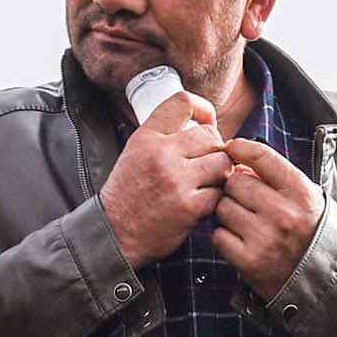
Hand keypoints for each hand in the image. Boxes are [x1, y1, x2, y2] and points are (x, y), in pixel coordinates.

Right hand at [101, 91, 230, 266]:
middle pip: (211, 136)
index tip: (207, 123)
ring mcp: (177, 180)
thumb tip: (203, 127)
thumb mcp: (136, 152)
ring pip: (222, 163)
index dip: (204, 110)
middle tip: (208, 162)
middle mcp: (161, 154)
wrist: (115, 233)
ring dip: (220, 173)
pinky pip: (220, 192)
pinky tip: (201, 202)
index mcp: (147, 137)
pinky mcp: (189, 207)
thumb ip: (164, 136)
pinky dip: (215, 198)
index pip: (182, 102)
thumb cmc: (128, 194)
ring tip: (207, 181)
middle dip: (216, 149)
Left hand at [209, 135, 324, 299]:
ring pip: (223, 207)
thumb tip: (237, 159)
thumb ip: (276, 177)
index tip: (232, 148)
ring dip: (228, 213)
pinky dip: (224, 238)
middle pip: (235, 182)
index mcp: (301, 192)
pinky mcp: (249, 261)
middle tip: (246, 201)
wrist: (321, 279)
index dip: (241, 148)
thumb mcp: (305, 198)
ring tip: (246, 223)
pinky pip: (218, 235)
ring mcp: (265, 238)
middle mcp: (284, 213)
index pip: (262, 156)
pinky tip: (240, 241)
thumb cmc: (308, 232)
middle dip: (235, 189)